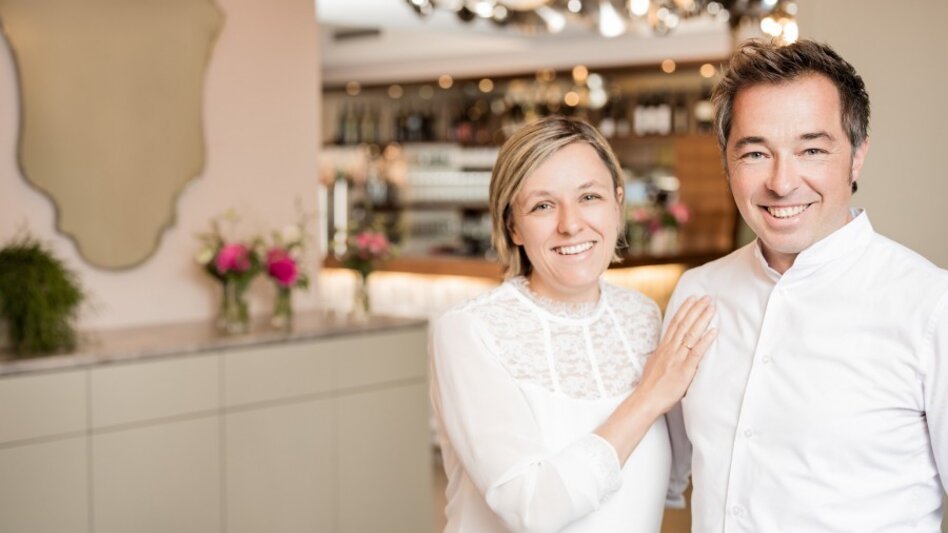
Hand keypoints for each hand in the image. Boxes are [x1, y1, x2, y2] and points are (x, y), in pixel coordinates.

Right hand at [632, 295, 715, 417]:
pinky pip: (696, 352)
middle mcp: (670, 349)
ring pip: (691, 334)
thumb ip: (664, 354)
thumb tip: (667, 349)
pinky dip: (705, 341)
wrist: (646, 399)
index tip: (692, 299)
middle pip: (684, 324)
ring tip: (711, 308)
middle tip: (707, 297)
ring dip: (702, 319)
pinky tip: (713, 332)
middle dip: (696, 309)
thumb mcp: (655, 364)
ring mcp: (677, 358)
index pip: (675, 323)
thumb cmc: (651, 386)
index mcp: (664, 347)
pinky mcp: (684, 370)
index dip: (684, 310)